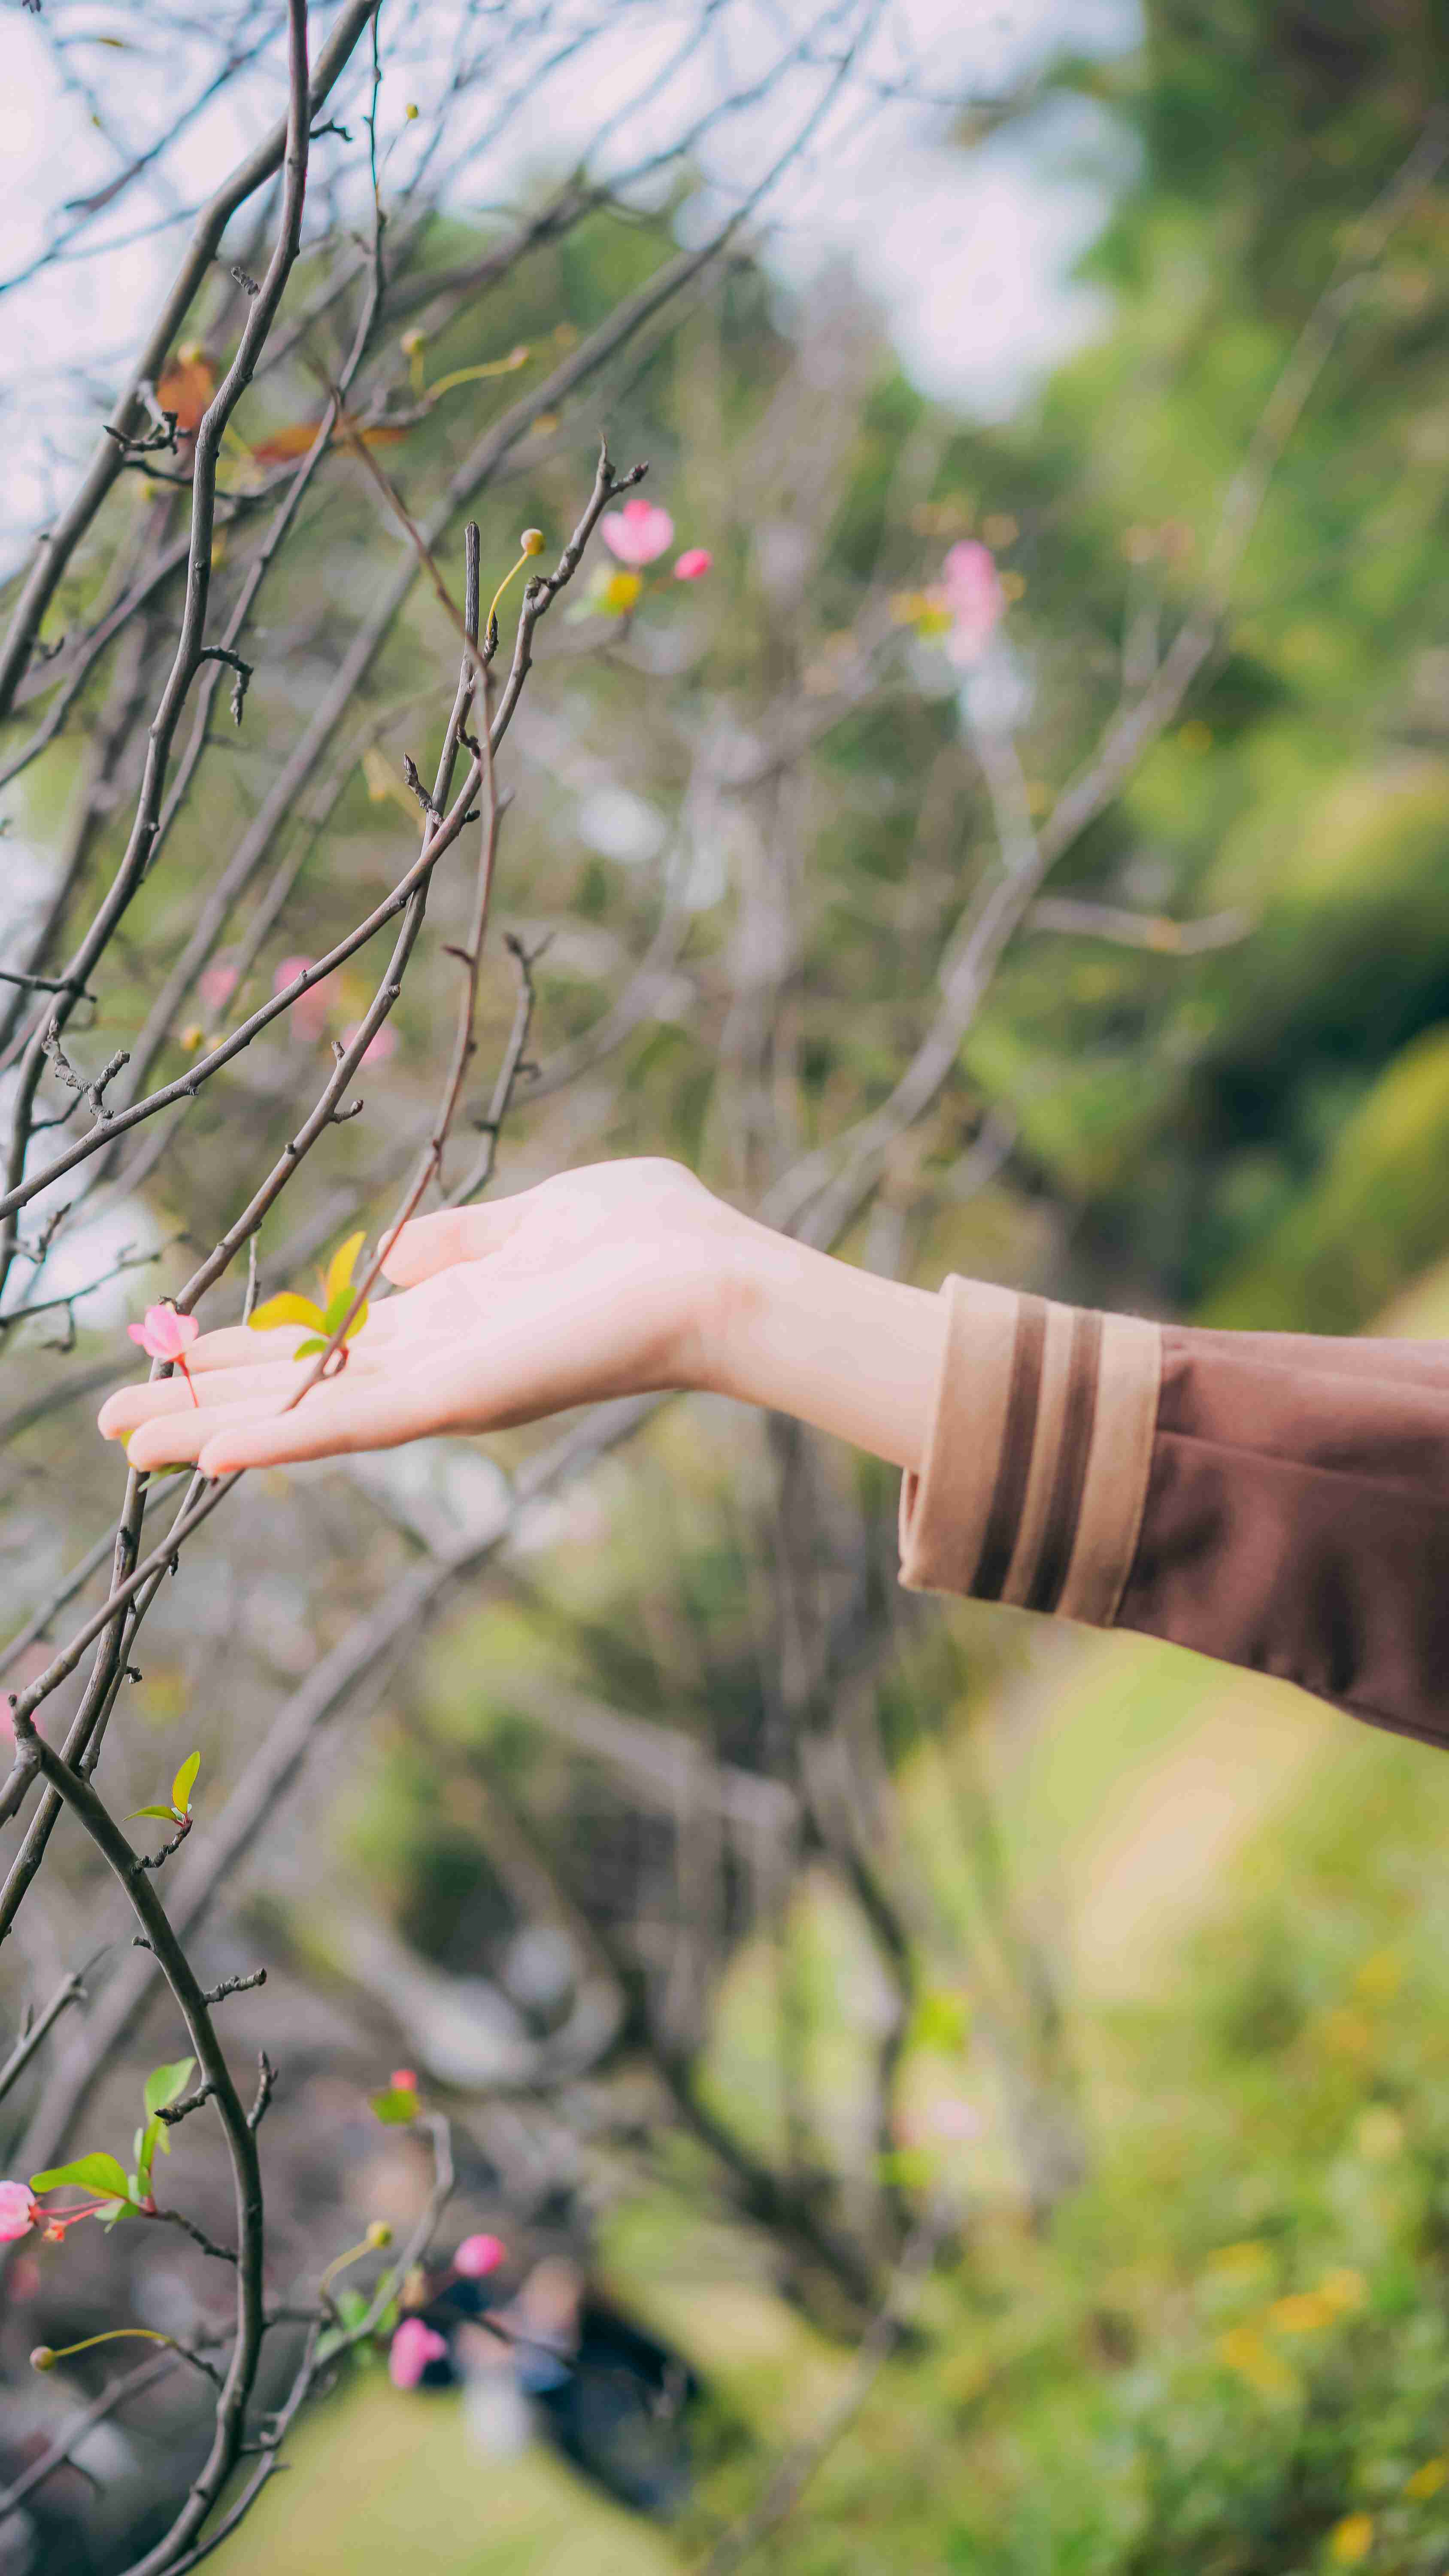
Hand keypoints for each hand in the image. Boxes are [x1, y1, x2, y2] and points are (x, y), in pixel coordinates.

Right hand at [99, 1160, 756, 1477]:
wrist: (717, 1279)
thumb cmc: (652, 1241)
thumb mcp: (536, 1218)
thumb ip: (463, 1239)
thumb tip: (392, 1261)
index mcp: (449, 1321)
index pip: (327, 1347)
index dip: (251, 1356)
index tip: (178, 1358)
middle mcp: (434, 1365)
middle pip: (294, 1392)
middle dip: (203, 1403)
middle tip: (118, 1422)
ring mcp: (442, 1390)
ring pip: (302, 1420)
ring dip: (212, 1430)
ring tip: (129, 1444)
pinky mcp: (458, 1400)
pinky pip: (353, 1423)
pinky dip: (281, 1439)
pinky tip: (211, 1453)